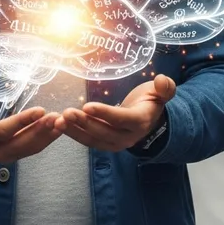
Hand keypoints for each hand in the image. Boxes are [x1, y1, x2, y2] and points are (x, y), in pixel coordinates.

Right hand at [0, 90, 61, 163]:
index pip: (3, 132)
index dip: (22, 122)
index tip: (40, 110)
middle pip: (20, 144)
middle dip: (40, 131)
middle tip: (58, 118)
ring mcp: (5, 156)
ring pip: (29, 149)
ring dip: (47, 136)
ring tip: (63, 122)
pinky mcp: (14, 154)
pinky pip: (32, 148)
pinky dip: (46, 139)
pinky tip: (59, 127)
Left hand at [56, 75, 175, 151]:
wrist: (150, 118)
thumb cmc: (151, 100)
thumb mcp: (161, 92)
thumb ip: (165, 88)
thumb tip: (162, 81)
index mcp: (140, 121)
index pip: (121, 119)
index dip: (105, 113)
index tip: (87, 106)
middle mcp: (128, 136)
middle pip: (104, 132)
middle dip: (84, 123)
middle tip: (66, 112)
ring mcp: (116, 143)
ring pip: (93, 139)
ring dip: (75, 130)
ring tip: (58, 120)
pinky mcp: (105, 144)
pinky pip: (88, 140)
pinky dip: (74, 133)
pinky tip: (60, 124)